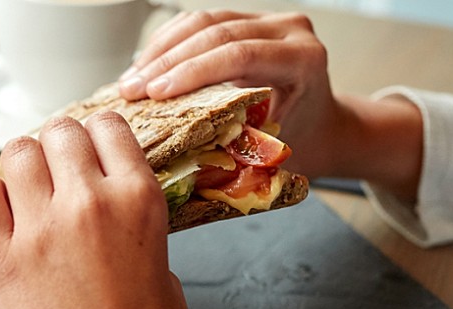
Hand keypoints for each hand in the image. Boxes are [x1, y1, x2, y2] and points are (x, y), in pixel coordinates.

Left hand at [0, 113, 237, 308]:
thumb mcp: (162, 265)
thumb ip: (132, 222)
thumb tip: (104, 200)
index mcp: (139, 200)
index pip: (107, 127)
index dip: (97, 137)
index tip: (91, 153)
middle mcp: (88, 203)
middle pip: (59, 132)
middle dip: (60, 147)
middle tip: (58, 174)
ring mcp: (39, 231)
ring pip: (17, 152)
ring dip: (23, 165)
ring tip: (28, 193)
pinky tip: (3, 216)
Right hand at [117, 10, 424, 200]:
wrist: (322, 126)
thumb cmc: (301, 143)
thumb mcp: (274, 146)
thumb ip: (235, 136)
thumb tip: (177, 140)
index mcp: (304, 59)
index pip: (240, 54)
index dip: (193, 72)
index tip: (156, 93)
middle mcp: (291, 30)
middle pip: (218, 32)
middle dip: (168, 62)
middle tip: (132, 90)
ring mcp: (269, 20)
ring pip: (204, 20)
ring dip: (161, 50)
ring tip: (130, 80)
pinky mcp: (249, 18)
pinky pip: (201, 21)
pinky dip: (169, 42)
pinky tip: (144, 64)